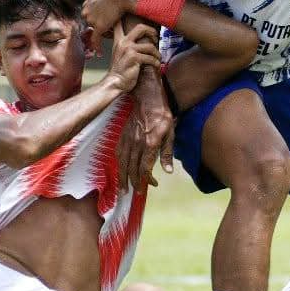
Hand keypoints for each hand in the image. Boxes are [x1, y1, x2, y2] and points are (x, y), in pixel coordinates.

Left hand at [82, 0, 139, 55]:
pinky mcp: (99, 27)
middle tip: (105, 34)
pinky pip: (95, 40)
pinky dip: (97, 47)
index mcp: (87, 3)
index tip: (99, 25)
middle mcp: (86, 12)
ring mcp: (91, 20)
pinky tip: (100, 54)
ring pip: (95, 32)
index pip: (88, 16)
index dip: (95, 21)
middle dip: (96, 29)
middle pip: (90, 25)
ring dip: (101, 36)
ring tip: (109, 37)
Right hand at [107, 22, 160, 93]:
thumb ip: (125, 45)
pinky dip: (155, 62)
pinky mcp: (134, 58)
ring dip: (157, 53)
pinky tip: (155, 65)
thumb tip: (140, 40)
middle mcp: (123, 42)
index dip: (125, 17)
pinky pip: (150, 57)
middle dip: (152, 31)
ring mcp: (129, 50)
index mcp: (119, 40)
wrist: (115, 82)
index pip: (119, 24)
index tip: (136, 17)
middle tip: (156, 38)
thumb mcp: (120, 54)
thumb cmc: (120, 70)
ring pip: (150, 46)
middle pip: (141, 27)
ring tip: (158, 57)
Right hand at [115, 70, 174, 189]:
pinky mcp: (123, 135)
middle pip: (132, 169)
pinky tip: (120, 170)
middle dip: (133, 183)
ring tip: (122, 189)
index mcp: (150, 143)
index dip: (146, 180)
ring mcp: (128, 139)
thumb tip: (167, 171)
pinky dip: (118, 164)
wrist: (147, 96)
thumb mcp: (171, 132)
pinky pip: (118, 153)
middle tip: (134, 193)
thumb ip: (167, 152)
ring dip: (122, 177)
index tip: (150, 185)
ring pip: (123, 163)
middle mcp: (137, 143)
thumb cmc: (162, 114)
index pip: (145, 168)